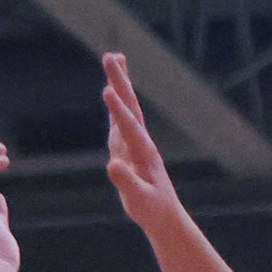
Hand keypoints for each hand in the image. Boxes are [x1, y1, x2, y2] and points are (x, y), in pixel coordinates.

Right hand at [101, 55, 183, 234]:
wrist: (164, 215)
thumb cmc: (151, 209)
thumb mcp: (139, 200)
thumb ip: (126, 182)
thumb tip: (112, 164)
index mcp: (143, 153)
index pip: (129, 127)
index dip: (118, 110)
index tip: (107, 91)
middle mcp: (141, 142)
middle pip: (130, 106)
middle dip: (120, 81)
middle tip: (110, 56)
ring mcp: (135, 142)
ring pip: (127, 108)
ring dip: (120, 83)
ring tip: (113, 59)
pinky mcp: (130, 147)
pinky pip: (121, 118)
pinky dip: (116, 102)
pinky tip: (112, 92)